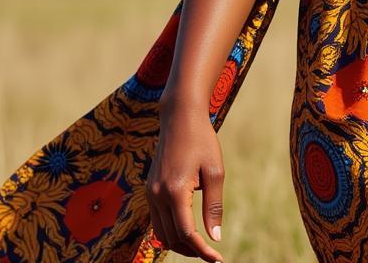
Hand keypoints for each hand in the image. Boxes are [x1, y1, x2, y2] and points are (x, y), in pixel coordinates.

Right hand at [146, 101, 225, 261]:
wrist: (180, 118)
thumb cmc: (202, 141)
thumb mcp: (215, 171)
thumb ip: (214, 206)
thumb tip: (215, 238)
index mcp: (175, 191)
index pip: (186, 233)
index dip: (202, 250)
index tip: (217, 259)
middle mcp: (157, 195)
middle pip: (171, 238)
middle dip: (191, 250)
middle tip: (212, 254)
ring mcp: (150, 192)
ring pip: (161, 233)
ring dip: (180, 243)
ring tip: (201, 245)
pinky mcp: (149, 189)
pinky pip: (157, 220)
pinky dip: (171, 230)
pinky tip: (187, 228)